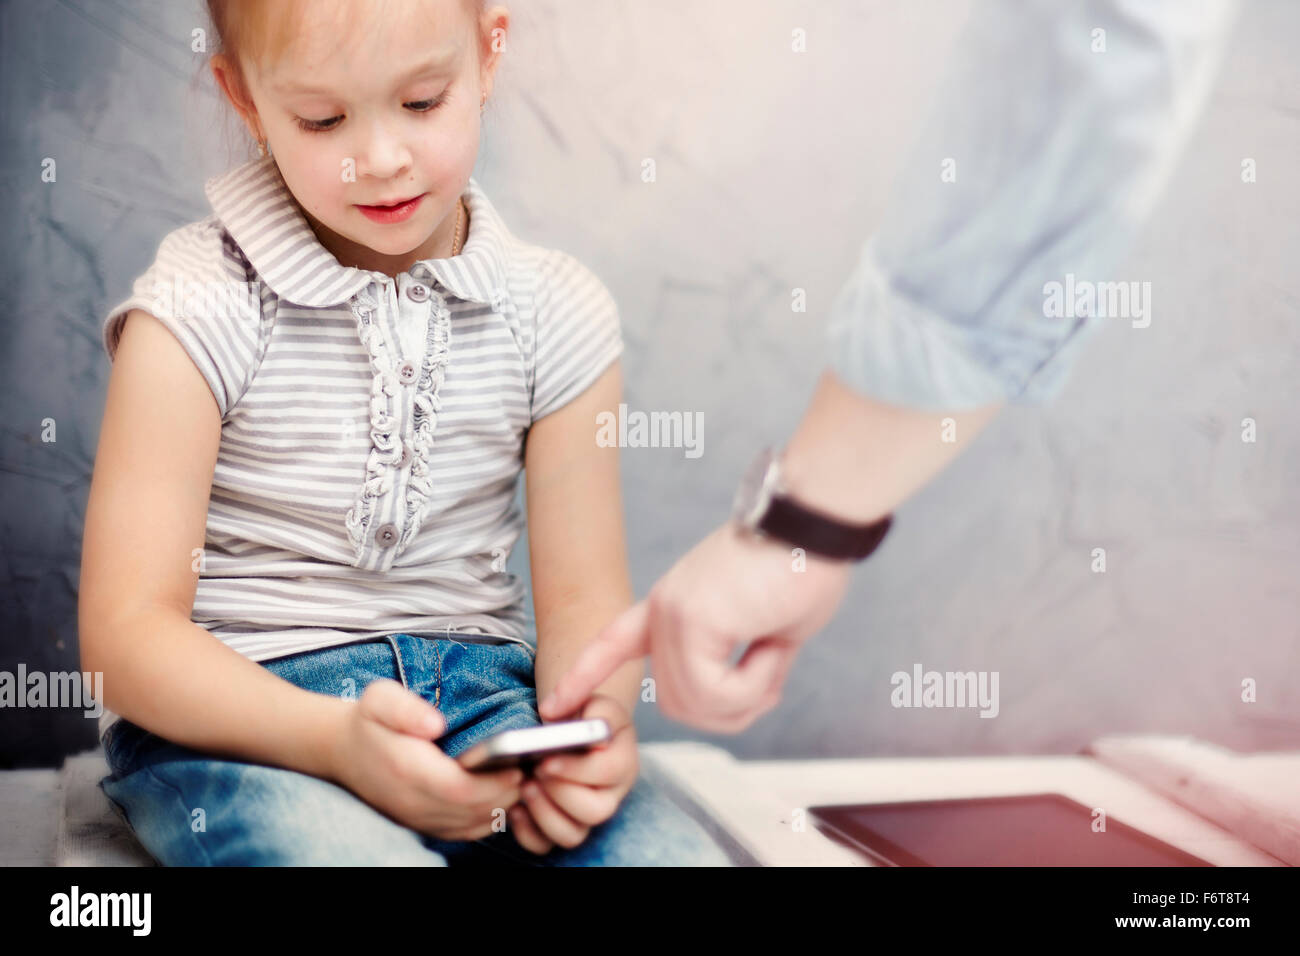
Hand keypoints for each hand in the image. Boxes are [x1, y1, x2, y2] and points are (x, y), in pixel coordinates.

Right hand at [329, 679, 524, 840]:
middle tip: (529, 770)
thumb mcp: (380, 699)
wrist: (343, 749)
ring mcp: (417, 817)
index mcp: (407, 770)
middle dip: (506, 794)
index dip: (493, 783)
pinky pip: (461, 832)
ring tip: (521, 781)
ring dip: (501, 807)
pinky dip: (487, 819)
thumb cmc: (370, 720)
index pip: (460, 789)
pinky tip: (502, 798)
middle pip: (471, 811)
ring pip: (470, 826)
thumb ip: (406, 709)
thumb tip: (437, 725)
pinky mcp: (422, 823)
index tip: (517, 763)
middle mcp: (412, 802)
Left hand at [507, 694, 637, 854]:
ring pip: (573, 834)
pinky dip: (528, 832)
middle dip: (560, 794)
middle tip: (535, 772)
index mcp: (623, 760)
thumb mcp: (591, 698)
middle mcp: (611, 793)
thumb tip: (554, 715)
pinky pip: (546, 845)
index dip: (576, 770)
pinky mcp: (563, 825)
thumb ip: (582, 698)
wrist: (575, 728)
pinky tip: (516, 808)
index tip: (546, 759)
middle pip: (595, 812)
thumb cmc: (583, 713)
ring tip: (526, 787)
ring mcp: (586, 814)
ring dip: (544, 814)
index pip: (609, 773)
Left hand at [539, 521, 851, 731]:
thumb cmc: (802, 565)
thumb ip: (745, 664)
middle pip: (677, 703)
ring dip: (746, 697)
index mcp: (673, 604)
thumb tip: (746, 698)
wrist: (814, 523)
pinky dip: (753, 686)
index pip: (613, 642)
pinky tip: (770, 649)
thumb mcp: (768, 629)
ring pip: (696, 704)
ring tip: (772, 653)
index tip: (553, 706)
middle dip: (730, 709)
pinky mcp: (694, 619)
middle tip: (769, 679)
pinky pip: (716, 691)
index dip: (584, 676)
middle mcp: (663, 608)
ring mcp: (673, 613)